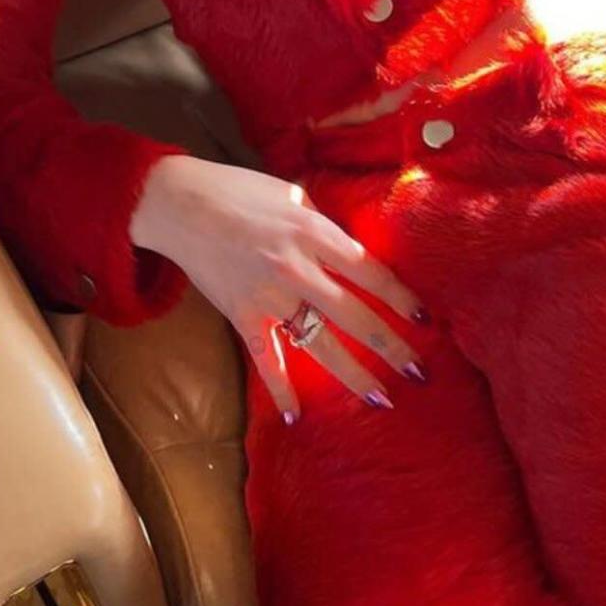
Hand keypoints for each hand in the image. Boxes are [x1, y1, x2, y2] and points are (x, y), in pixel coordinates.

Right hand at [130, 153, 430, 419]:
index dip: (399, 297)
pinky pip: (266, 358)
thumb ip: (323, 224)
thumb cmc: (238, 191)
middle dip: (390, 346)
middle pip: (354, 314)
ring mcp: (268, 295)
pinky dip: (279, 386)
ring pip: (319, 343)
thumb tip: (351, 248)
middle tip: (420, 371)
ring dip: (352, 375)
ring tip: (381, 399)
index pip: (368, 270)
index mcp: (312, 231)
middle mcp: (296, 267)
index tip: (424, 320)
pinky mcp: (242, 314)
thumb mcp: (291, 195)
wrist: (180, 204)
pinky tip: (295, 414)